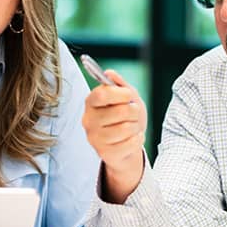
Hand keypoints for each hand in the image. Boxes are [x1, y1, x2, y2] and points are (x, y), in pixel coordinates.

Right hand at [81, 70, 147, 202]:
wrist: (128, 144)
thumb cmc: (126, 118)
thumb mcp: (126, 97)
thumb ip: (119, 84)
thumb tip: (109, 73)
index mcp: (91, 102)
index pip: (103, 93)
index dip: (122, 94)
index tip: (129, 96)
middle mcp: (88, 120)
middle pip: (119, 111)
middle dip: (134, 111)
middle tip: (133, 114)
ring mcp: (94, 138)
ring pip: (126, 128)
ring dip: (136, 127)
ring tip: (132, 127)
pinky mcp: (104, 153)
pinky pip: (130, 143)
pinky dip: (138, 139)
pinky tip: (132, 138)